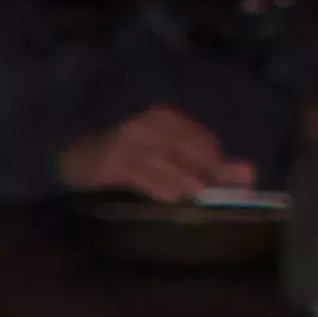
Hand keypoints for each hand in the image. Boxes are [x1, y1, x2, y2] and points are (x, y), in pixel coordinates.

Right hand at [54, 105, 250, 204]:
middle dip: (211, 170)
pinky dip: (161, 186)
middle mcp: (150, 124)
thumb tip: (249, 174)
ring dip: (188, 179)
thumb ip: (204, 165)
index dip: (220, 160)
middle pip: (190, 148)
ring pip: (169, 161)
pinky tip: (174, 198)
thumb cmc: (121, 159)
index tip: (237, 181)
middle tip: (227, 193)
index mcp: (166, 117)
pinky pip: (143, 175)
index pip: (202, 139)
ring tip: (202, 195)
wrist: (68, 158)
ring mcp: (131, 142)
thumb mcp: (163, 157)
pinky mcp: (113, 161)